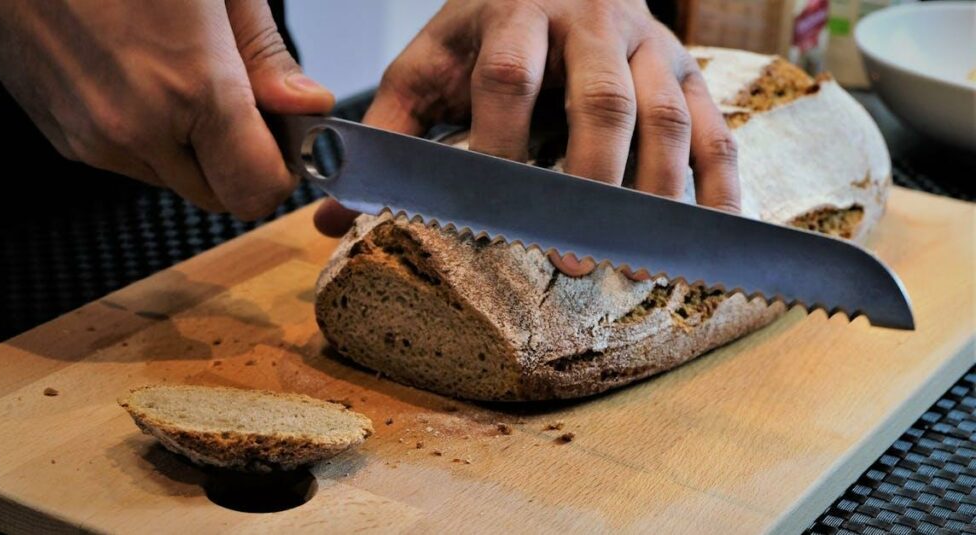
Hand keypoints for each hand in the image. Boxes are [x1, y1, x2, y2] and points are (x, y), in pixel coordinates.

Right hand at [0, 0, 333, 219]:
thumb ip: (266, 56)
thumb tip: (308, 107)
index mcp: (190, 88)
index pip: (258, 190)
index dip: (280, 169)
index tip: (283, 137)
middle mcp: (140, 130)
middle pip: (223, 197)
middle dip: (241, 161)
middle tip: (236, 102)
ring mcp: (99, 142)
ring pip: (179, 183)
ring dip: (195, 150)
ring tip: (178, 76)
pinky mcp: (70, 142)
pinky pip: (137, 164)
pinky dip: (153, 138)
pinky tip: (140, 79)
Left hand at [314, 0, 739, 276]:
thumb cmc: (489, 30)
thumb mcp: (432, 62)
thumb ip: (392, 129)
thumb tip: (333, 212)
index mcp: (515, 12)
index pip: (509, 79)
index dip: (500, 145)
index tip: (488, 214)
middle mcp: (592, 22)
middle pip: (601, 100)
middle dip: (589, 183)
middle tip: (574, 259)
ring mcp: (650, 44)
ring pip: (664, 118)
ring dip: (656, 195)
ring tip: (640, 263)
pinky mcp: (688, 70)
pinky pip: (714, 128)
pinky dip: (717, 186)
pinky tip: (706, 236)